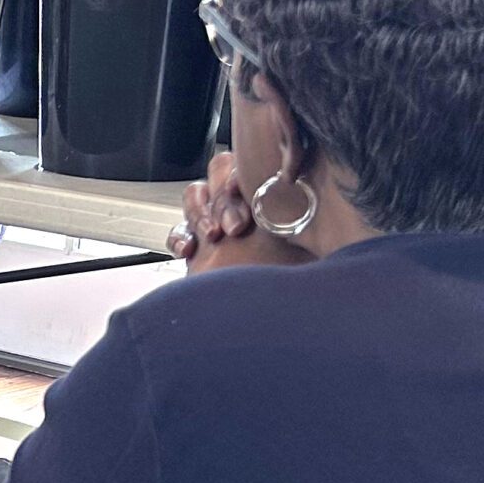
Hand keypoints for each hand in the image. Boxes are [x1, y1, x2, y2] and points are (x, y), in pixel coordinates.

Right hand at [170, 152, 311, 273]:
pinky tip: (188, 250)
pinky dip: (180, 237)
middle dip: (222, 200)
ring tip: (212, 236)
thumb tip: (299, 196)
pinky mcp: (199, 247)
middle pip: (218, 174)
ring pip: (196, 196)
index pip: (250, 166)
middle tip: (235, 227)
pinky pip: (179, 230)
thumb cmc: (295, 278)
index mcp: (274, 194)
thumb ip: (296, 217)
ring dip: (199, 213)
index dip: (239, 173)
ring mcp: (220, 223)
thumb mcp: (303, 244)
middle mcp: (245, 203)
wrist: (271, 317)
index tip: (238, 188)